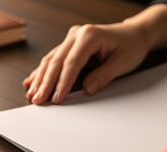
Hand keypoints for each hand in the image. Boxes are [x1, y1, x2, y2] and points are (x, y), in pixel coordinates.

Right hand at [23, 22, 149, 104]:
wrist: (134, 34)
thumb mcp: (123, 62)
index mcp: (89, 35)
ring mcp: (71, 39)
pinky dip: (42, 72)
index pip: (72, 63)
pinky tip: (32, 81)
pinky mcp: (70, 45)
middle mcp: (77, 34)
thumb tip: (87, 90)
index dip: (63, 82)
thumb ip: (104, 76)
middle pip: (56, 61)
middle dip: (46, 83)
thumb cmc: (131, 46)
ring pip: (51, 60)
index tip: (57, 99)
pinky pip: (53, 59)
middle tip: (38, 100)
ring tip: (33, 95)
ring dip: (41, 79)